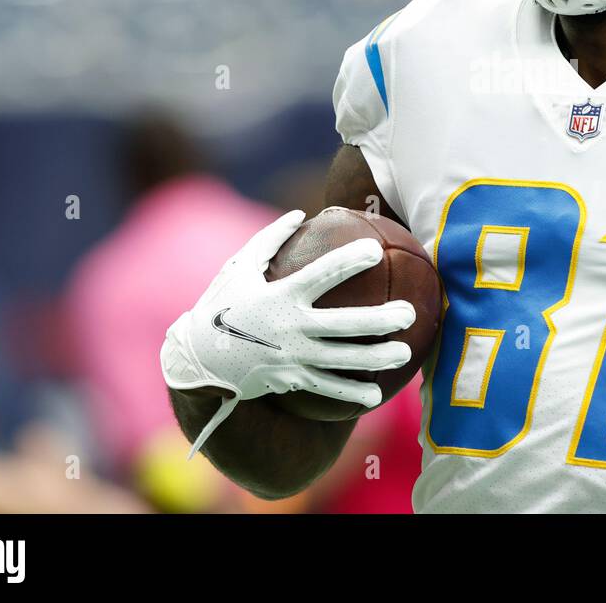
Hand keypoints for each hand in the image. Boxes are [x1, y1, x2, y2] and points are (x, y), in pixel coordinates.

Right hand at [160, 210, 415, 456]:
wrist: (196, 359)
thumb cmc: (222, 304)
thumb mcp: (238, 267)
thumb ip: (270, 239)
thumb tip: (300, 213)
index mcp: (280, 296)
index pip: (321, 275)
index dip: (349, 262)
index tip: (375, 250)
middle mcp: (290, 328)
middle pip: (344, 324)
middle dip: (379, 320)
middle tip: (408, 312)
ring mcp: (292, 357)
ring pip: (343, 360)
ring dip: (376, 358)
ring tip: (406, 351)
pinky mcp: (290, 379)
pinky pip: (326, 388)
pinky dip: (352, 392)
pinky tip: (377, 393)